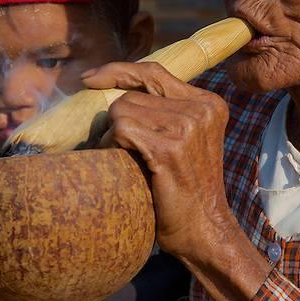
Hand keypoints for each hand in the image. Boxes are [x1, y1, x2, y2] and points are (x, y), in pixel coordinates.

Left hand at [83, 61, 271, 300]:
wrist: (205, 229)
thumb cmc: (187, 190)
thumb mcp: (187, 140)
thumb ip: (166, 112)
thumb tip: (116, 90)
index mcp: (208, 103)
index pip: (155, 71)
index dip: (119, 71)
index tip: (91, 78)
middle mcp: (202, 108)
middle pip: (133, 94)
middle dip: (117, 119)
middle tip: (118, 147)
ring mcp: (189, 125)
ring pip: (123, 110)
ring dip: (114, 135)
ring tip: (127, 161)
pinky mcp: (171, 146)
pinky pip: (122, 129)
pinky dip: (113, 145)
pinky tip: (123, 164)